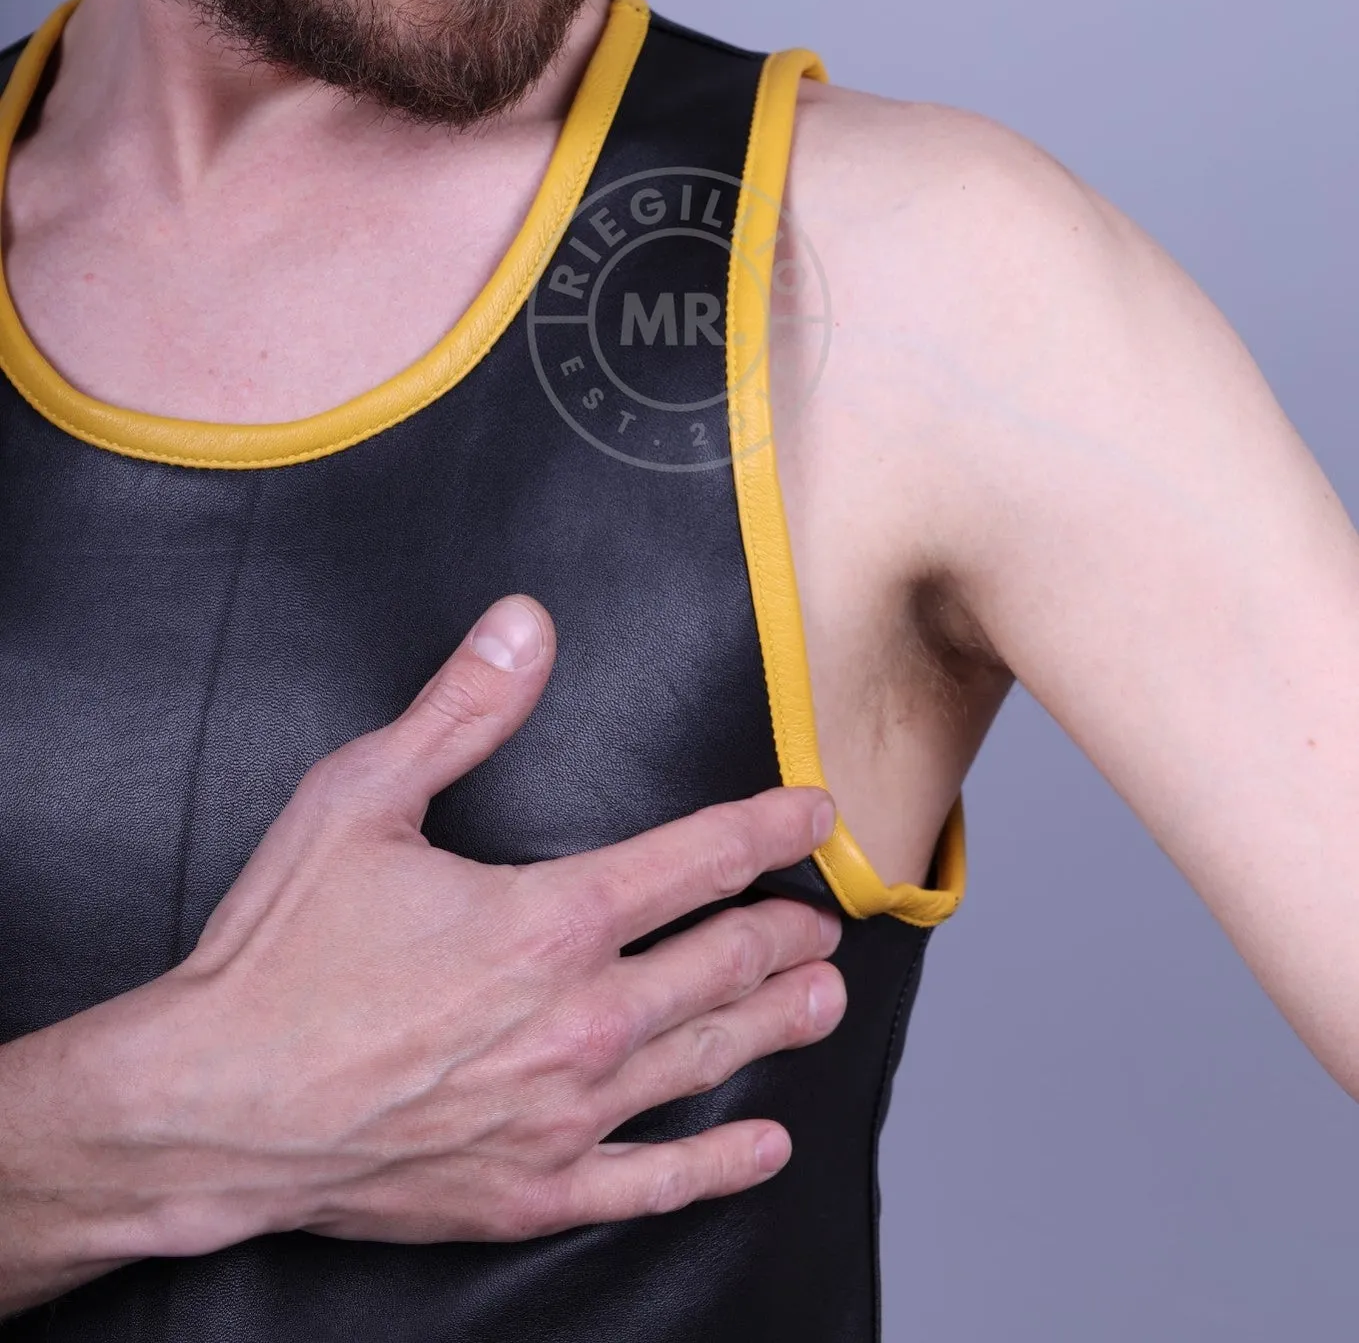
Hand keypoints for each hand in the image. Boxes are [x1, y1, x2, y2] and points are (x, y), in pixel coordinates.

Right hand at [131, 596, 845, 1251]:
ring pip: (705, 1060)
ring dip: (776, 1023)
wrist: (207, 1107)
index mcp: (550, 918)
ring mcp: (561, 1114)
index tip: (815, 814)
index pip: (698, 859)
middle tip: (822, 920)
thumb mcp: (360, 796)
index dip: (768, 829)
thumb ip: (461, 709)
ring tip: (825, 999)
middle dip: (783, 934)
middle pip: (720, 964)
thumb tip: (527, 624)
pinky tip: (762, 1146)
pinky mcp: (529, 1190)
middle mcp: (579, 1018)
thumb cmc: (277, 955)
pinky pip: (652, 1182)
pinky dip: (718, 1163)